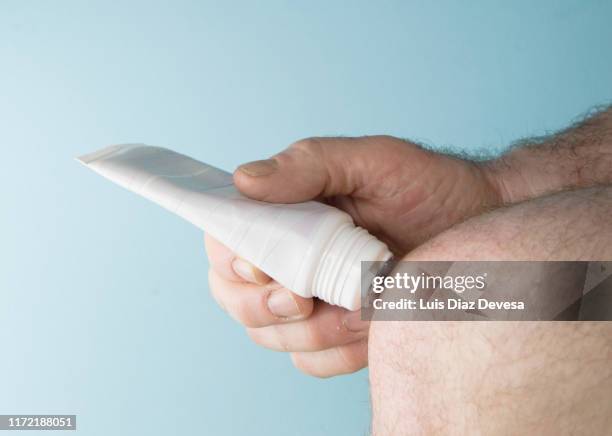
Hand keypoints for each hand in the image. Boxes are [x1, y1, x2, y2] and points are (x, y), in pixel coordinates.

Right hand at [205, 136, 501, 376]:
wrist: (481, 228)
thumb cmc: (427, 188)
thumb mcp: (372, 161)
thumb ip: (309, 164)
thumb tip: (243, 181)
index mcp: (283, 214)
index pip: (225, 242)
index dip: (233, 262)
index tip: (265, 269)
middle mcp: (288, 258)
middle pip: (235, 297)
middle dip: (266, 305)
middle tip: (306, 298)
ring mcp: (312, 300)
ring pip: (272, 336)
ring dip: (313, 330)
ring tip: (364, 303)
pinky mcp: (338, 334)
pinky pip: (311, 361)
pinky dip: (338, 352)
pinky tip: (373, 325)